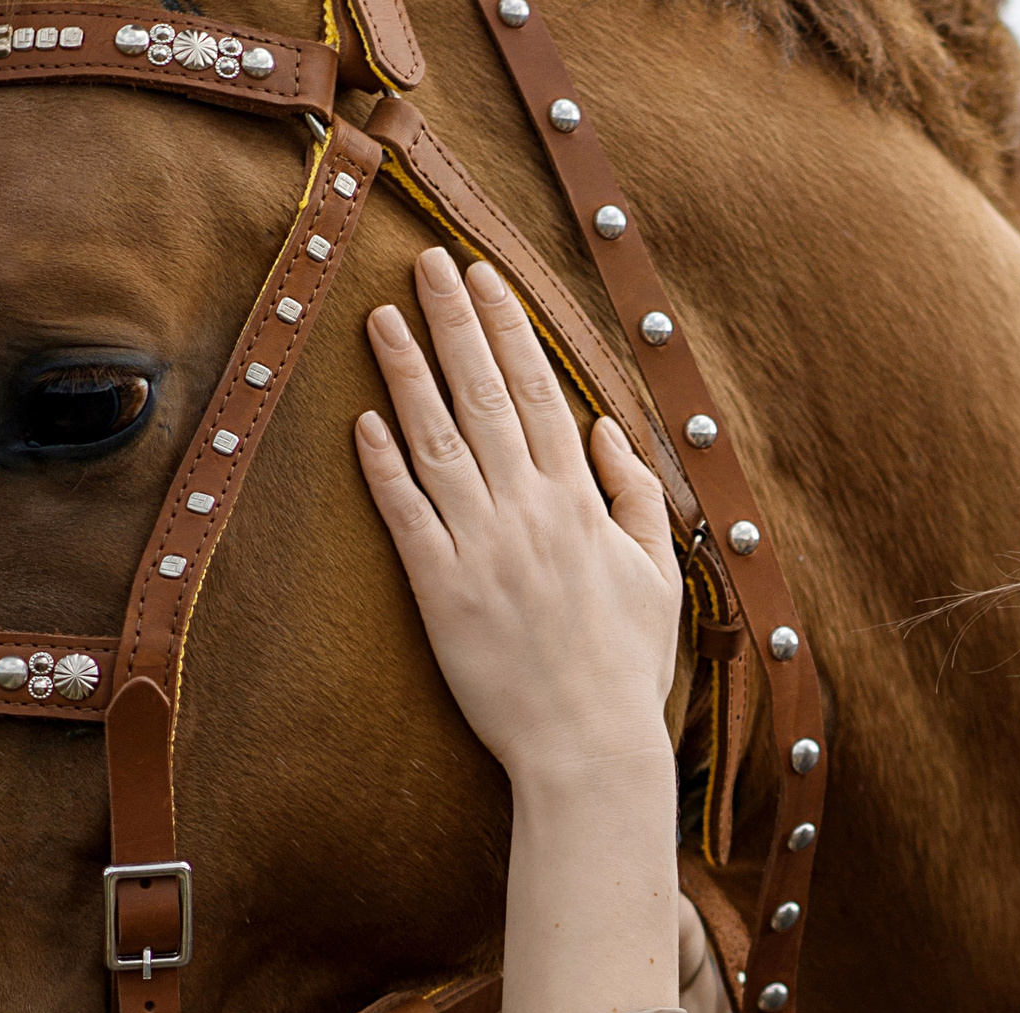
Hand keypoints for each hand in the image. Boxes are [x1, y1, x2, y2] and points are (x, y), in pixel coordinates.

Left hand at [355, 248, 683, 788]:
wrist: (587, 744)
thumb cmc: (627, 666)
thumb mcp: (656, 575)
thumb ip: (633, 496)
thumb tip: (604, 429)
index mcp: (580, 503)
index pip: (538, 391)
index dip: (509, 327)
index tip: (487, 275)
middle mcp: (527, 511)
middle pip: (482, 395)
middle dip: (454, 321)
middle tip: (427, 261)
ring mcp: (480, 547)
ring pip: (436, 440)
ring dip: (406, 372)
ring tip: (379, 316)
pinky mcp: (440, 589)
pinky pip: (405, 513)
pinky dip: (382, 462)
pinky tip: (363, 417)